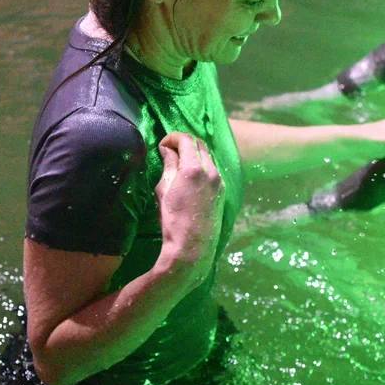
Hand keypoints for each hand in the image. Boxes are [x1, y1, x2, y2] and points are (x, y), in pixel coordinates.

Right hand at [154, 132, 223, 269]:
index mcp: (194, 168)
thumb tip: (167, 150)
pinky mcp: (222, 190)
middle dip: (184, 142)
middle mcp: (211, 170)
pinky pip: (212, 169)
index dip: (172, 138)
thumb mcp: (164, 190)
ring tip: (179, 162)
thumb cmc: (172, 220)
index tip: (162, 145)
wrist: (192, 247)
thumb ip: (168, 166)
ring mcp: (219, 180)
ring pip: (208, 156)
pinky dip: (202, 164)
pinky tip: (191, 175)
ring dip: (194, 153)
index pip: (186, 140)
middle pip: (200, 144)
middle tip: (170, 150)